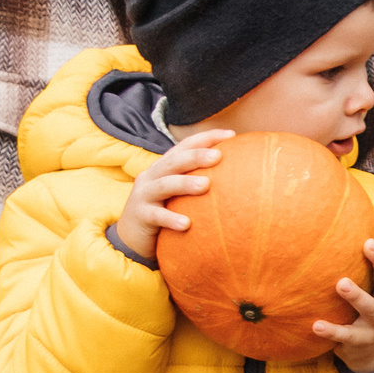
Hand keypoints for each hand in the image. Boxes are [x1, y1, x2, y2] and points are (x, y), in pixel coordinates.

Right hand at [112, 130, 227, 260]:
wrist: (133, 237)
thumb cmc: (165, 212)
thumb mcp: (180, 195)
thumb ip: (200, 184)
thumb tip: (240, 179)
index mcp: (165, 167)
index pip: (185, 146)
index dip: (206, 138)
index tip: (231, 135)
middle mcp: (152, 176)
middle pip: (174, 161)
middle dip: (196, 156)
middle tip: (218, 156)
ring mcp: (144, 195)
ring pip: (165, 185)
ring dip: (185, 184)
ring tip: (206, 185)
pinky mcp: (140, 215)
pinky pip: (156, 216)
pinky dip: (171, 219)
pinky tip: (187, 224)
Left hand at [319, 213, 373, 372]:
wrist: (372, 354)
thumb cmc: (365, 309)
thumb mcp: (369, 287)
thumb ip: (358, 264)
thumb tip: (331, 224)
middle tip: (367, 245)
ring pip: (371, 308)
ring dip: (357, 296)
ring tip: (340, 283)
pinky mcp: (362, 341)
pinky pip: (346, 336)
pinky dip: (332, 331)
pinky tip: (315, 325)